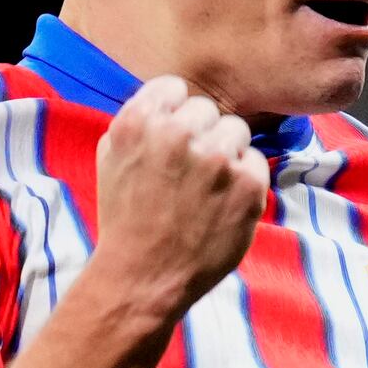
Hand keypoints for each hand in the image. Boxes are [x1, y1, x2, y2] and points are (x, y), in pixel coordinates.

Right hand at [85, 75, 271, 323]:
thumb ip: (139, 122)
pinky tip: (222, 206)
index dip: (175, 114)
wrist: (143, 279)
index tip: (173, 141)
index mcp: (140, 122)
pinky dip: (244, 182)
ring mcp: (217, 158)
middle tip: (190, 173)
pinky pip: (256, 163)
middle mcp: (178, 133)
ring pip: (236, 132)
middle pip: (207, 111)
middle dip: (200, 137)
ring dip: (226, 155)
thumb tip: (169, 102)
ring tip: (207, 190)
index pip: (174, 88)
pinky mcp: (248, 184)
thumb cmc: (125, 221)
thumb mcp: (111, 160)